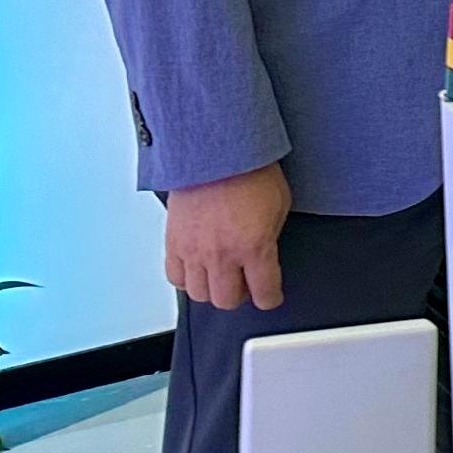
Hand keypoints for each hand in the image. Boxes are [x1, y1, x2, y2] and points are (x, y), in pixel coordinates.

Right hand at [162, 162, 289, 310]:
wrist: (216, 151)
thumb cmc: (251, 171)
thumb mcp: (280, 206)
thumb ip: (271, 237)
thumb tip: (265, 256)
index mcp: (253, 247)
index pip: (264, 293)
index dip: (271, 298)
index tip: (271, 296)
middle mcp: (221, 254)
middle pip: (227, 301)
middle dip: (241, 296)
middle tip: (246, 283)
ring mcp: (193, 251)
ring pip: (200, 295)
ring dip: (213, 290)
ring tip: (223, 275)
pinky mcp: (173, 243)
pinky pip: (175, 278)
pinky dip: (188, 279)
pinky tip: (199, 268)